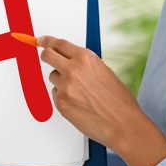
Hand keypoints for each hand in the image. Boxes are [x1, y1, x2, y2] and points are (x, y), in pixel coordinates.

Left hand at [38, 35, 165, 165]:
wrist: (123, 124)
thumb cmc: (119, 101)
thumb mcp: (105, 72)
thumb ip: (85, 65)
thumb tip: (70, 60)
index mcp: (86, 59)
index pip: (60, 44)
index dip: (48, 41)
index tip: (42, 40)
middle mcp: (73, 69)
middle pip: (48, 56)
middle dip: (47, 56)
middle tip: (48, 58)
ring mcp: (65, 86)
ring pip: (53, 77)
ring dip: (61, 81)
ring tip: (81, 92)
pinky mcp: (61, 102)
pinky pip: (56, 94)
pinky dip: (64, 97)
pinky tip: (80, 104)